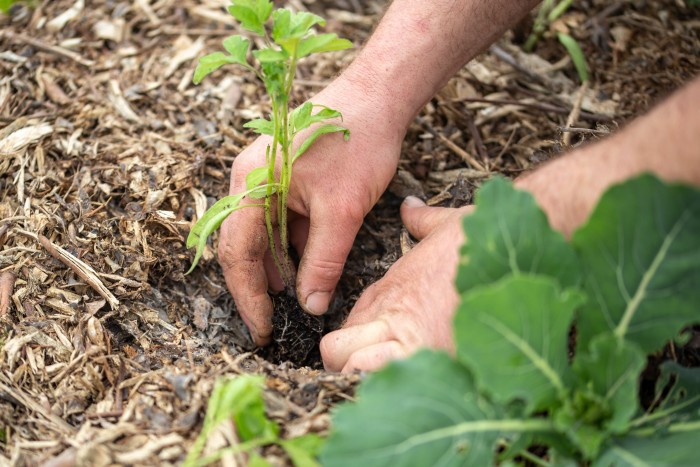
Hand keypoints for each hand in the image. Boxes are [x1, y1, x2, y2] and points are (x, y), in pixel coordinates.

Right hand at [218, 77, 406, 345]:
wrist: (377, 95)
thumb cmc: (357, 142)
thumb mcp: (342, 211)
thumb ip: (324, 261)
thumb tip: (311, 306)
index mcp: (251, 184)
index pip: (237, 253)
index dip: (248, 297)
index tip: (262, 330)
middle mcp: (248, 180)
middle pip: (241, 245)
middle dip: (256, 287)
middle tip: (270, 323)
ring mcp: (265, 178)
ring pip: (260, 235)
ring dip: (273, 268)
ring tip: (287, 302)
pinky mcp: (285, 178)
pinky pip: (278, 220)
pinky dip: (288, 247)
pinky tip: (304, 267)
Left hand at [320, 197, 472, 371]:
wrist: (511, 248)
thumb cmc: (479, 238)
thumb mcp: (443, 224)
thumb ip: (420, 219)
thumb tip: (410, 207)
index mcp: (388, 291)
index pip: (345, 326)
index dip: (353, 338)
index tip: (372, 343)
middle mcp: (389, 316)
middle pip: (335, 351)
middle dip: (344, 362)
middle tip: (369, 367)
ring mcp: (407, 339)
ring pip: (353, 368)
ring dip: (364, 376)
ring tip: (389, 378)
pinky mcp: (432, 358)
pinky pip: (389, 380)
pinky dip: (393, 388)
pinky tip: (414, 385)